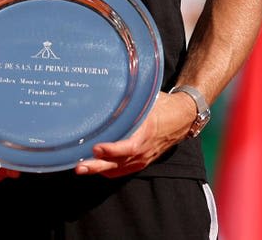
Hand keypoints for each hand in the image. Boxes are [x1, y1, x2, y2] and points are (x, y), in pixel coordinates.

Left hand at [75, 91, 194, 177]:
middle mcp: (144, 148)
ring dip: (99, 170)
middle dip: (98, 166)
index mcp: (147, 131)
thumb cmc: (163, 106)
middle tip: (80, 166)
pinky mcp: (141, 161)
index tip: (96, 148)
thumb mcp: (148, 99)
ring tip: (80, 168)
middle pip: (119, 162)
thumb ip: (131, 101)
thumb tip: (109, 90)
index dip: (112, 150)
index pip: (129, 146)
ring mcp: (143, 157)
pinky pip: (123, 170)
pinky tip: (95, 167)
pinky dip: (108, 171)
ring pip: (119, 169)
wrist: (182, 118)